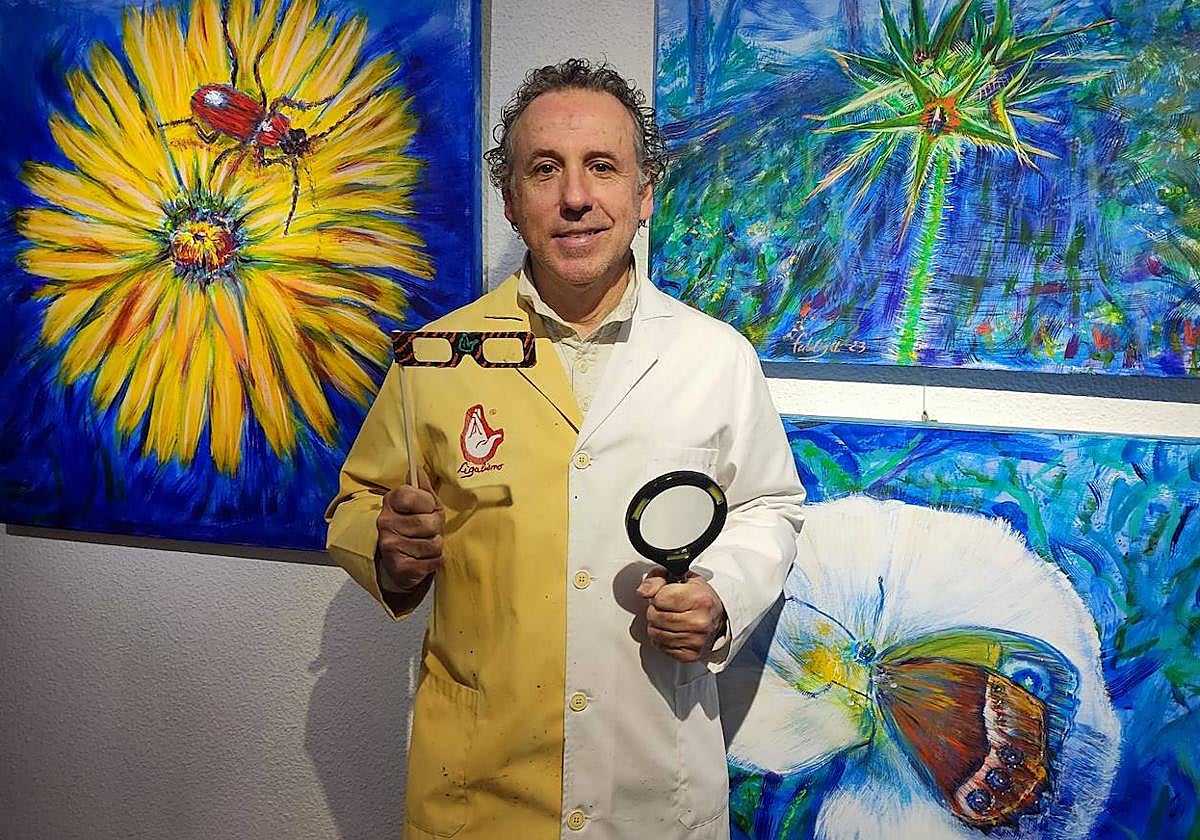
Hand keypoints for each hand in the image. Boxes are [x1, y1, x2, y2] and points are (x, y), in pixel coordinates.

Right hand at [376, 468, 443, 592]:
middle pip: (430, 522)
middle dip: (437, 527)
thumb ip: (422, 488)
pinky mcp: (400, 567)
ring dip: (436, 546)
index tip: (427, 508)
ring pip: (434, 544)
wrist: (396, 562)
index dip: (428, 503)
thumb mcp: (419, 505)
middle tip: (429, 530)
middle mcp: (386, 523)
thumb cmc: (412, 529)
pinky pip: (434, 561)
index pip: (412, 495)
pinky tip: (424, 559)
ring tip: (425, 545)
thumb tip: (419, 469)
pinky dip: (434, 561)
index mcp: (390, 502)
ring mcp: (390, 546)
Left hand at [637, 570, 725, 662]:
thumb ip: (657, 578)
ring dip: (656, 625)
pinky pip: (661, 647)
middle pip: (655, 617)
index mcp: (700, 599)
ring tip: (668, 618)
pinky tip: (672, 631)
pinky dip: (661, 639)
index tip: (666, 596)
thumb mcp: (680, 577)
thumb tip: (643, 592)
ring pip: (656, 634)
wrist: (717, 617)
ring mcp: (696, 640)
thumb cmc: (698, 596)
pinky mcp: (691, 655)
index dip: (658, 596)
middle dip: (655, 611)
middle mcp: (700, 622)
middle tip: (666, 608)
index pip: (659, 599)